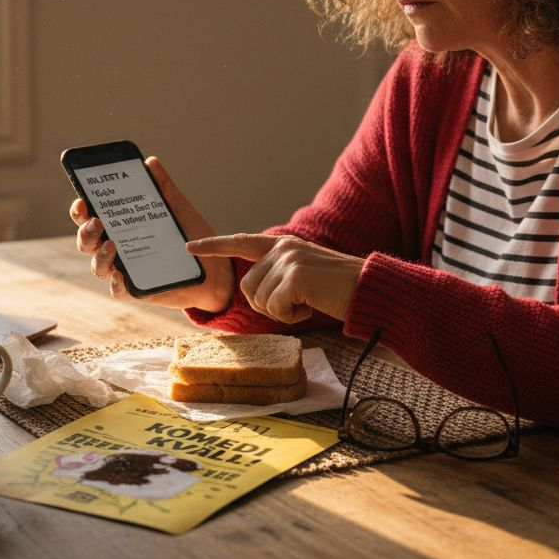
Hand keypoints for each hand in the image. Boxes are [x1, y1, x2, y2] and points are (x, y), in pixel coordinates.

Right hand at [69, 156, 234, 312]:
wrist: (216, 268)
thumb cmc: (192, 236)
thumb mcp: (178, 208)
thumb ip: (163, 187)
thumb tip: (150, 162)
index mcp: (122, 226)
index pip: (91, 217)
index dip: (81, 210)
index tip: (82, 200)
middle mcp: (118, 247)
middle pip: (87, 242)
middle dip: (85, 232)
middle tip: (96, 222)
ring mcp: (125, 269)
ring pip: (98, 266)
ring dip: (99, 255)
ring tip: (111, 244)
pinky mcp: (137, 289)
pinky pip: (118, 289)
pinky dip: (116, 283)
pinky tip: (120, 274)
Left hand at [186, 234, 363, 322]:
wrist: (369, 289)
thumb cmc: (339, 289)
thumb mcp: (305, 273)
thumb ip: (280, 272)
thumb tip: (253, 289)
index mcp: (284, 245)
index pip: (241, 242)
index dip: (214, 245)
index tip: (189, 246)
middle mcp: (283, 248)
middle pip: (247, 287)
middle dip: (266, 305)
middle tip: (297, 304)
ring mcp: (289, 260)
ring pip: (259, 300)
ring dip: (280, 312)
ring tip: (307, 302)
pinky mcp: (296, 277)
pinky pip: (274, 308)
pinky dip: (291, 316)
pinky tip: (311, 306)